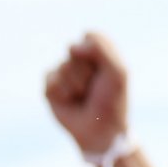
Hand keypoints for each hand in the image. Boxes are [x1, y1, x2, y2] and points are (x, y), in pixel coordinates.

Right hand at [45, 32, 128, 155]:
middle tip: (94, 88)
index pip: (90, 36)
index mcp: (97, 54)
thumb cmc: (112, 102)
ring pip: (63, 67)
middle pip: (74, 49)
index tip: (106, 72)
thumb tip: (72, 47)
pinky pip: (51, 79)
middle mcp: (78, 61)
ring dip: (77, 84)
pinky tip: (70, 101)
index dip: (97, 54)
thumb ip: (101, 48)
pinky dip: (63, 92)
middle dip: (87, 71)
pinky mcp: (50, 87)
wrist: (101, 130)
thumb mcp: (117, 72)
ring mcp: (63, 73)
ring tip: (83, 96)